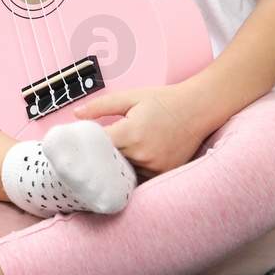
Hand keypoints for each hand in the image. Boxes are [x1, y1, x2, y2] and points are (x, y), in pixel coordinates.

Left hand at [71, 82, 210, 177]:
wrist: (199, 108)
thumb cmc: (165, 101)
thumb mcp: (131, 97)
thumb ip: (101, 106)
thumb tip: (76, 114)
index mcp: (131, 133)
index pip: (97, 146)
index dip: (85, 144)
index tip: (77, 144)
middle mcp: (143, 154)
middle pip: (108, 161)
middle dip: (99, 155)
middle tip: (89, 151)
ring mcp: (154, 167)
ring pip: (123, 172)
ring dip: (116, 165)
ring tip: (114, 153)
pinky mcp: (163, 174)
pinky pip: (139, 177)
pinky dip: (132, 170)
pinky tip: (130, 160)